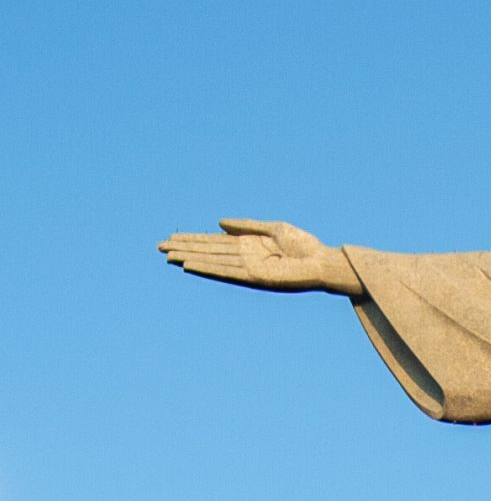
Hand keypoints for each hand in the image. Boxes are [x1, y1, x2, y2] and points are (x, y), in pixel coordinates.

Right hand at [159, 220, 361, 295]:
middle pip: (208, 252)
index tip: (172, 239)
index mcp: (247, 246)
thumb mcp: (272, 229)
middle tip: (158, 247)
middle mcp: (244, 258)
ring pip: (212, 262)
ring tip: (168, 256)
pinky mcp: (254, 277)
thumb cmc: (303, 246)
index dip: (193, 240)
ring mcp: (247, 268)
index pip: (214, 243)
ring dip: (190, 259)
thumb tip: (218, 223)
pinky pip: (226, 272)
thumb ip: (246, 226)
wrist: (321, 261)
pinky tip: (191, 265)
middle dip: (184, 249)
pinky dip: (208, 269)